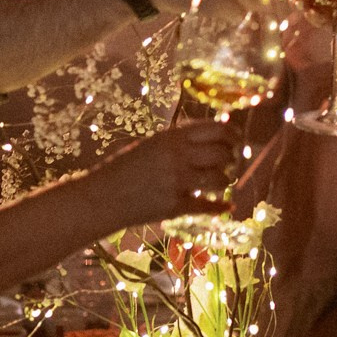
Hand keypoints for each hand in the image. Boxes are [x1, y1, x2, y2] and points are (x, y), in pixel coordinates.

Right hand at [88, 122, 242, 226]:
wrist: (99, 198)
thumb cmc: (122, 169)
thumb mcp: (149, 145)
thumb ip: (178, 140)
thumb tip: (212, 135)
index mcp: (170, 137)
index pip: (216, 129)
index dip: (232, 134)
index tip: (236, 140)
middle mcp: (177, 156)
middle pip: (223, 153)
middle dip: (230, 158)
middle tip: (228, 162)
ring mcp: (177, 182)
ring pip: (220, 178)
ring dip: (223, 180)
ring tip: (218, 181)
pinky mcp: (175, 206)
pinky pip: (207, 205)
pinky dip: (219, 207)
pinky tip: (226, 206)